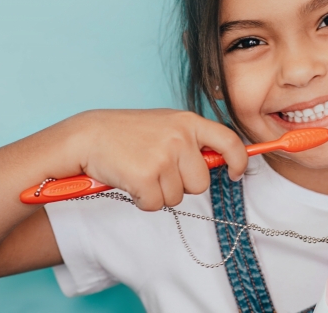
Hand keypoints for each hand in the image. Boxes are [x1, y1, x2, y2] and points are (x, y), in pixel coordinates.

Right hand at [74, 109, 247, 210]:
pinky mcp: (146, 176)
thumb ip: (193, 140)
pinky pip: (155, 205)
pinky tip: (130, 181)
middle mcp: (180, 137)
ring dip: (158, 192)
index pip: (229, 141)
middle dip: (181, 185)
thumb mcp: (166, 126)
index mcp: (189, 122)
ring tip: (140, 171)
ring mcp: (164, 156)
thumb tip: (223, 162)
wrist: (88, 136)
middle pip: (201, 183)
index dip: (239, 161)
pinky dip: (142, 200)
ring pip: (177, 197)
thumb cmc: (128, 133)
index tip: (235, 173)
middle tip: (158, 170)